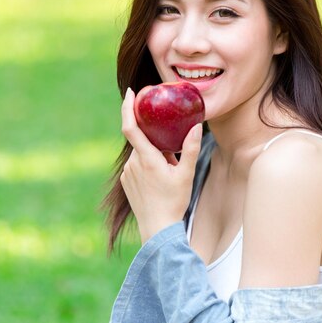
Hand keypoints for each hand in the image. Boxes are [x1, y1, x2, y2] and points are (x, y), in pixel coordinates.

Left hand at [120, 88, 202, 243]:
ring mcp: (127, 173)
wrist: (157, 229)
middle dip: (153, 137)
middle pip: (140, 140)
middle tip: (168, 145)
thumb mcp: (186, 174)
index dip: (128, 108)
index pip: (130, 127)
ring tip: (168, 169)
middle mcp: (133, 163)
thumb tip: (195, 127)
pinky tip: (159, 178)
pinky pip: (136, 165)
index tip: (131, 93)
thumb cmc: (174, 202)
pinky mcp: (125, 182)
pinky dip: (146, 163)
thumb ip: (191, 149)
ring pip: (139, 153)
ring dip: (151, 153)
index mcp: (146, 158)